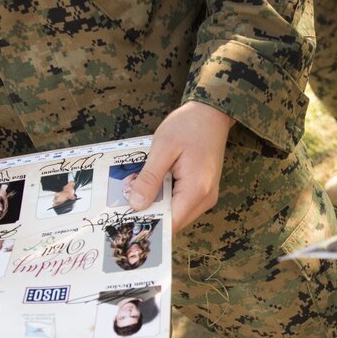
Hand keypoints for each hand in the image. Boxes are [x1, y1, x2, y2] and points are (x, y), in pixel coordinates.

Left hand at [127, 101, 234, 231]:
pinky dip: (165, 199)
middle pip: (173, 221)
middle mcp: (205, 199)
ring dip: (157, 206)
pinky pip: (181, 204)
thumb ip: (150, 178)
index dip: (148, 223)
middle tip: (125, 203)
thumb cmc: (188, 126)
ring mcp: (206, 197)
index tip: (125, 220)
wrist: (211, 114)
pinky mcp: (203, 191)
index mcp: (196, 190)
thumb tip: (136, 205)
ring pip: (176, 214)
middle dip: (150, 215)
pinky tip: (152, 186)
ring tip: (137, 191)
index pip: (170, 222)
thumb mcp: (163, 148)